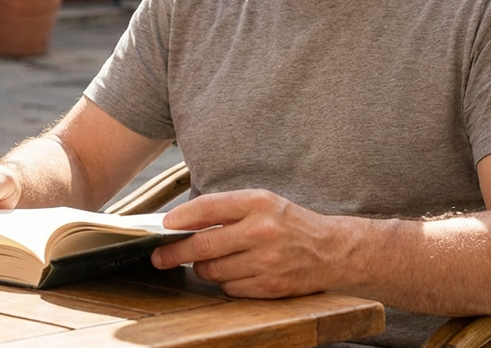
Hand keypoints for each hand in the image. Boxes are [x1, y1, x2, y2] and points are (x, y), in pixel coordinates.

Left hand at [151, 189, 331, 298]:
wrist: (330, 250)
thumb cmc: (288, 222)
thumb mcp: (261, 201)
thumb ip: (227, 208)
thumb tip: (184, 222)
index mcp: (258, 202)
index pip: (208, 207)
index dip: (181, 218)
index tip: (164, 226)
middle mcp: (261, 230)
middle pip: (204, 245)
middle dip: (176, 252)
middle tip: (159, 256)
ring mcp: (266, 261)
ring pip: (214, 271)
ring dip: (203, 268)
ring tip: (206, 261)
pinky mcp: (270, 287)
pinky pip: (230, 288)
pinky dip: (224, 282)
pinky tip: (231, 271)